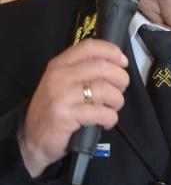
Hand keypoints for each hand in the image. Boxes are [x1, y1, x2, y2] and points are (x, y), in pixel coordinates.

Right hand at [19, 39, 129, 177]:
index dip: (112, 51)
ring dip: (117, 101)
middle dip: (120, 79)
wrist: (33, 138)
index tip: (123, 62)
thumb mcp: (64, 84)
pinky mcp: (65, 115)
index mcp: (60, 65)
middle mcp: (59, 77)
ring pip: (105, 90)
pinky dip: (111, 118)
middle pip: (102, 67)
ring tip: (112, 108)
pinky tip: (106, 122)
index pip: (89, 47)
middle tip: (120, 90)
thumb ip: (84, 72)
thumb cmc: (55, 110)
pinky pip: (101, 113)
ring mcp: (61, 96)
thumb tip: (117, 66)